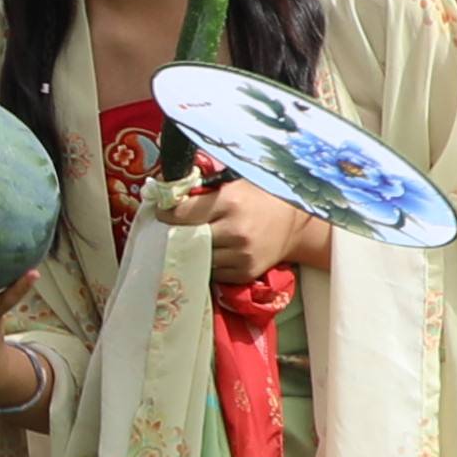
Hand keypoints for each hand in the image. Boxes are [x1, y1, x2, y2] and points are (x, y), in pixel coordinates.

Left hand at [155, 169, 326, 291]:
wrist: (294, 223)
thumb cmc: (260, 197)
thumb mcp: (234, 183)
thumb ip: (205, 189)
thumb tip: (168, 189)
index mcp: (230, 202)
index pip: (183, 213)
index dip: (167, 214)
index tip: (162, 213)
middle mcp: (235, 230)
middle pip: (188, 238)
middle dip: (179, 233)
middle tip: (175, 229)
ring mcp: (241, 255)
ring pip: (199, 258)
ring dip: (194, 251)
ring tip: (196, 241)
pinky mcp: (245, 272)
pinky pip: (214, 272)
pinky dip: (210, 264)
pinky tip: (215, 252)